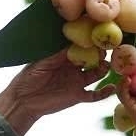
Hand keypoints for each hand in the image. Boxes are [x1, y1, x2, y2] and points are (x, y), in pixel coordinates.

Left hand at [0, 47, 115, 135]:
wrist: (22, 100)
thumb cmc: (28, 77)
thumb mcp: (41, 63)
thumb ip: (57, 54)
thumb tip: (73, 42)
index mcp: (65, 56)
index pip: (82, 46)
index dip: (91, 41)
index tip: (100, 34)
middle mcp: (74, 66)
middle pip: (93, 58)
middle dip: (101, 53)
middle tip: (109, 48)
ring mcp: (77, 81)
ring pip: (97, 73)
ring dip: (105, 69)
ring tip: (111, 65)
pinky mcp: (78, 95)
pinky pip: (94, 95)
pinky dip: (104, 93)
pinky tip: (112, 88)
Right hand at [116, 68, 135, 129]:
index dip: (135, 75)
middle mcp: (135, 98)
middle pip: (127, 85)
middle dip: (128, 76)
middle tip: (130, 68)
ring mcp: (130, 102)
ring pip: (122, 89)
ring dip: (123, 80)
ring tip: (127, 73)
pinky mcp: (127, 105)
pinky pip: (122, 94)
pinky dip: (123, 86)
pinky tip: (127, 79)